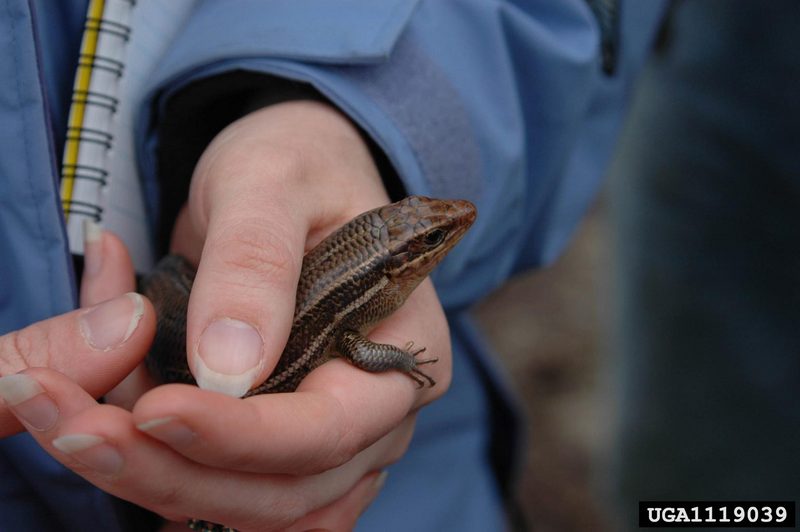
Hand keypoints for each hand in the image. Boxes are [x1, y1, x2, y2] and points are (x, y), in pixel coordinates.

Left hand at [1, 100, 453, 529]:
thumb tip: (228, 370)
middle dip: (179, 473)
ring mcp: (340, 436)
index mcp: (404, 345)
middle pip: (289, 488)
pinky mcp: (291, 441)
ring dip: (163, 485)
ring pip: (257, 507)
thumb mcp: (269, 185)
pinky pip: (236, 494)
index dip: (244, 435)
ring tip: (77, 429)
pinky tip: (118, 435)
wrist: (293, 174)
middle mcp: (381, 409)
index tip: (151, 411)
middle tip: (76, 431)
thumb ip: (254, 265)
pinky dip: (172, 476)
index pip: (332, 426)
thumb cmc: (296, 165)